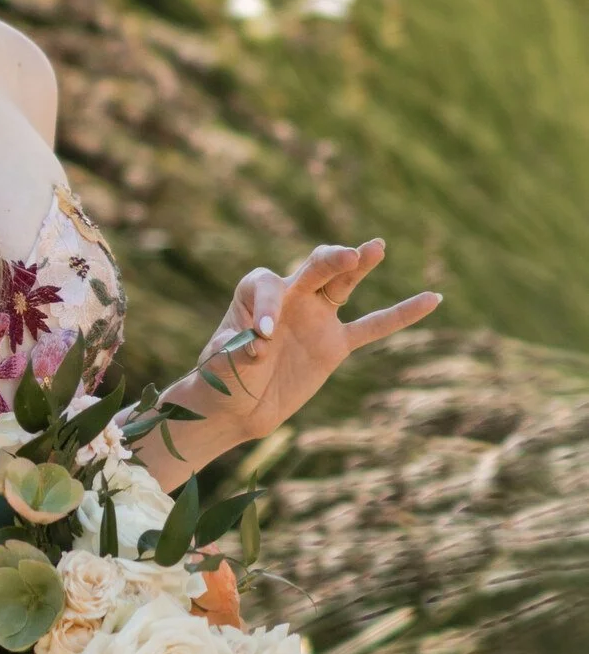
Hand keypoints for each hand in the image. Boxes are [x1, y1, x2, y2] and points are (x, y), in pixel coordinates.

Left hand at [188, 238, 439, 446]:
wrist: (238, 407)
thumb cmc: (221, 380)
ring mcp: (316, 317)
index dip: (266, 307)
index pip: (267, 286)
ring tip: (376, 246)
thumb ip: (239, 352)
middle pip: (312, 269)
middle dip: (328, 261)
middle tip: (344, 257)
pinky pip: (373, 327)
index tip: (261, 337)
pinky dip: (401, 315)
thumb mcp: (222, 365)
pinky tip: (432, 299)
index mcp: (254, 293)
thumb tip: (261, 345)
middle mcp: (288, 296)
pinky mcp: (335, 344)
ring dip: (359, 266)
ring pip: (343, 285)